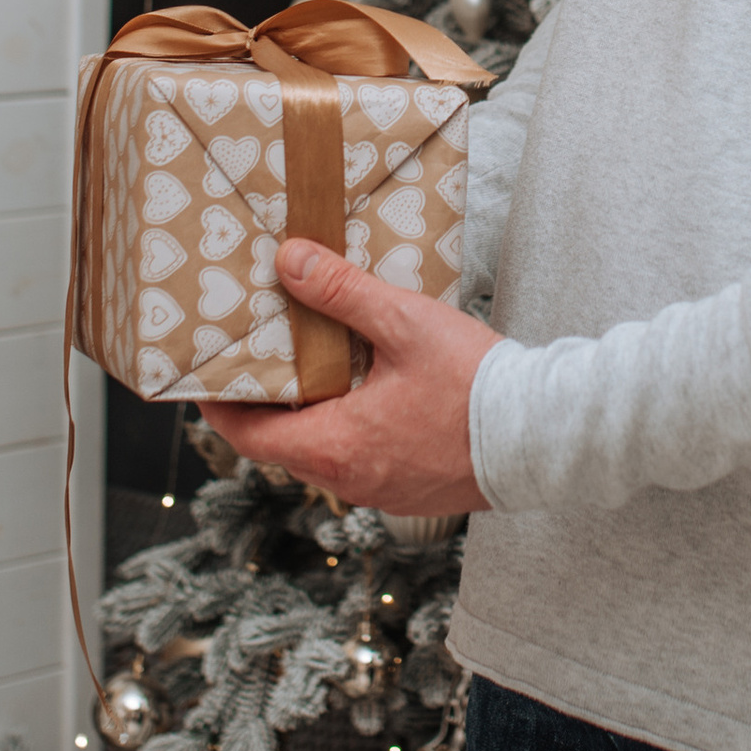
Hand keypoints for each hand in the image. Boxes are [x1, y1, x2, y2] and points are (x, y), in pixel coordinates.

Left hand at [198, 239, 498, 516]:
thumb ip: (342, 291)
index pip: (250, 436)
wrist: (546, 435)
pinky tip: (363, 388)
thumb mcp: (404, 324)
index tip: (203, 378)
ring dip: (309, 415)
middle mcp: (350, 480)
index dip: (219, 406)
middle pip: (283, 446)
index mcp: (336, 447)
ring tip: (308, 365)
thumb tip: (289, 261)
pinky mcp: (411, 487)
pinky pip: (358, 459)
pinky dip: (346, 427)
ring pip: (322, 453)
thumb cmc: (478, 385)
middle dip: (265, 403)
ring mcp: (381, 489)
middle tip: (255, 358)